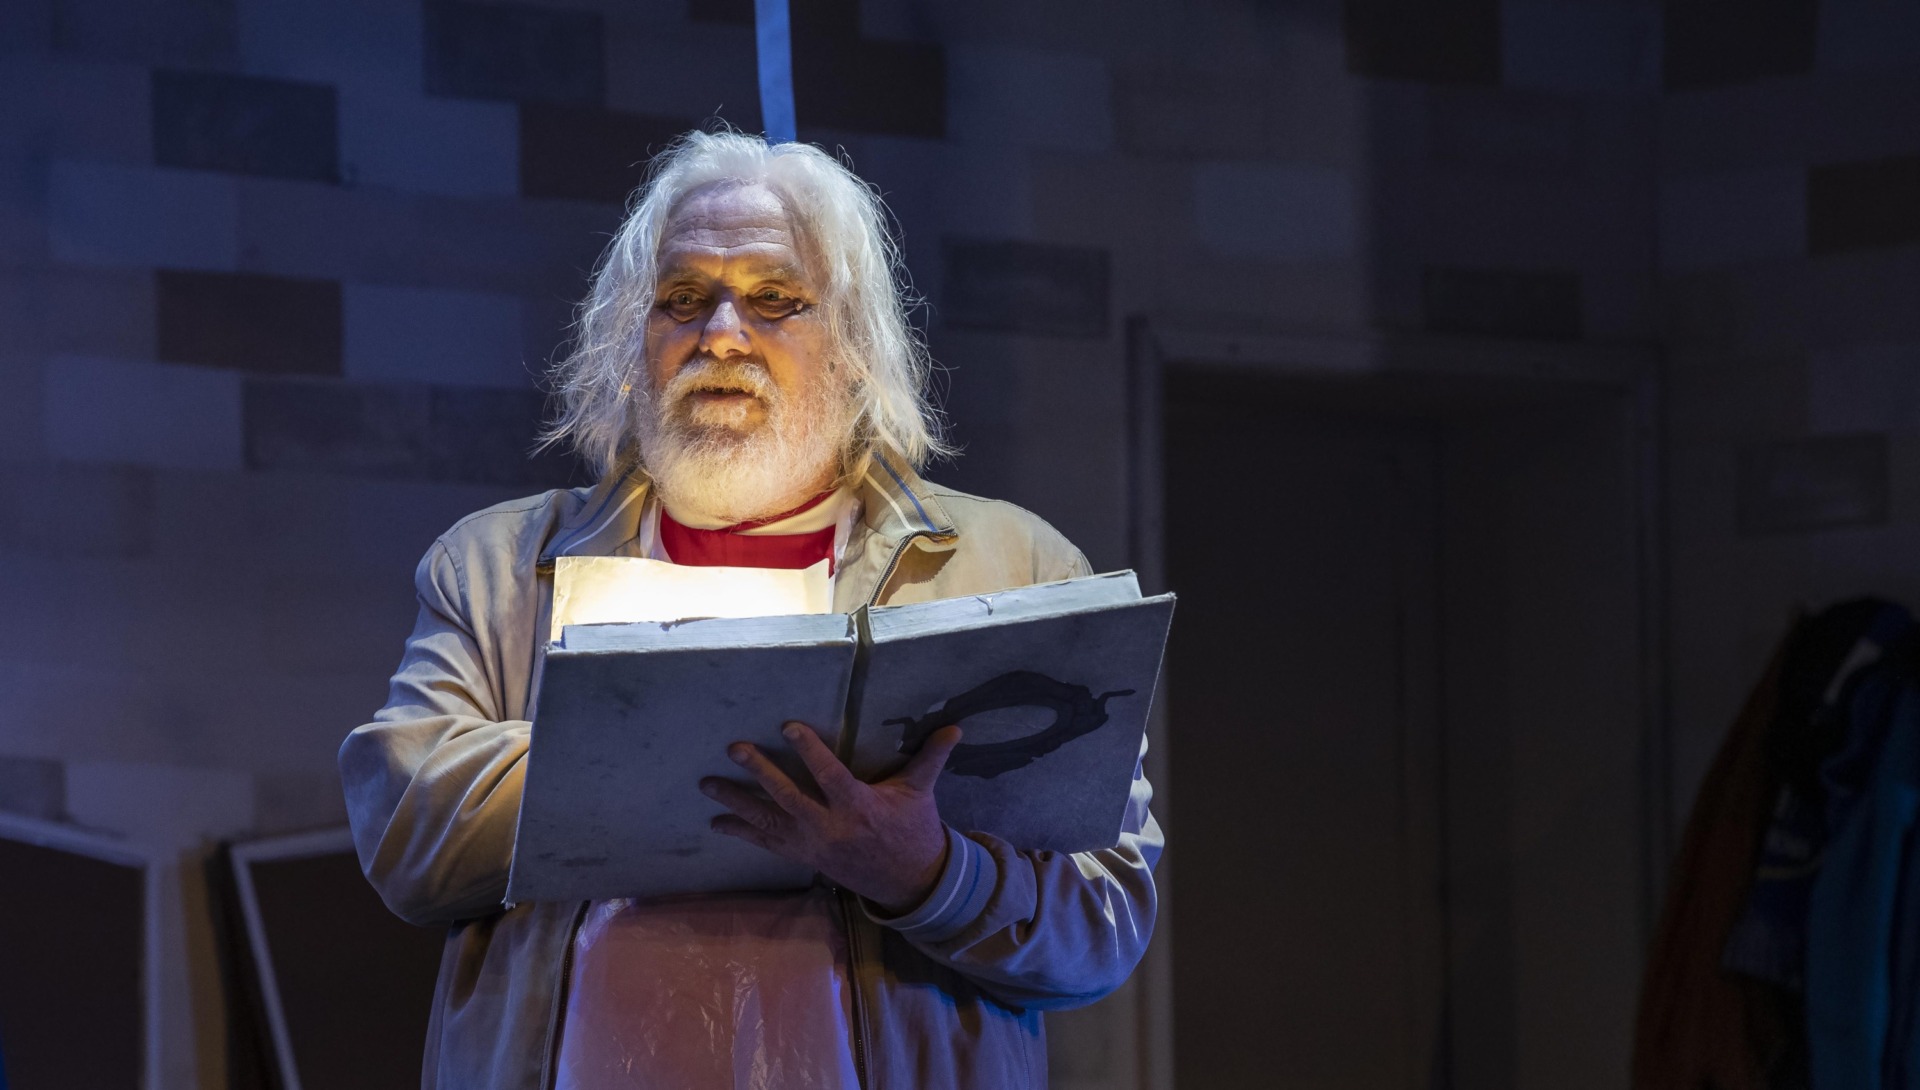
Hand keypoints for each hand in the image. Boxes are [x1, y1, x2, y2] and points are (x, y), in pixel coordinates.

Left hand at [701, 721, 961, 913]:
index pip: (829, 775)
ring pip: (768, 821)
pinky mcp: (804, 857)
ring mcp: (812, 845)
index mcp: (859, 807)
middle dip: (758, 772)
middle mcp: (830, 827)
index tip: (788, 726)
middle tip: (734, 749)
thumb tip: (956, 727)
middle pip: (787, 797)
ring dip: (736, 802)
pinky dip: (742, 833)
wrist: (908, 882)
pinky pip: (767, 844)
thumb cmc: (913, 829)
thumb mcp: (921, 792)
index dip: (808, 751)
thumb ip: (931, 758)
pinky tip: (717, 822)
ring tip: (707, 784)